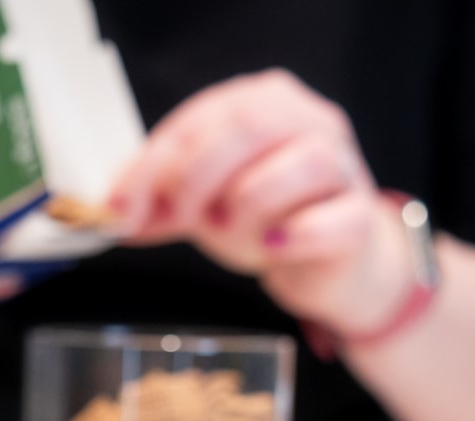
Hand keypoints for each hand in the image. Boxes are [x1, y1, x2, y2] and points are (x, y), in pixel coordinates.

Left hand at [108, 69, 417, 335]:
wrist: (329, 263)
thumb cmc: (268, 219)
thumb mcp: (204, 206)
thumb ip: (161, 205)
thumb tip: (114, 213)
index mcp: (263, 102)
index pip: (198, 119)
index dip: (151, 165)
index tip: (117, 206)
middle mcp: (309, 120)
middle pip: (249, 126)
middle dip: (197, 177)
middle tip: (179, 219)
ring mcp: (344, 165)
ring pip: (301, 164)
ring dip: (250, 206)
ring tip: (233, 234)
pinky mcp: (361, 216)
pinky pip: (332, 220)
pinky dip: (295, 235)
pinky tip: (274, 246)